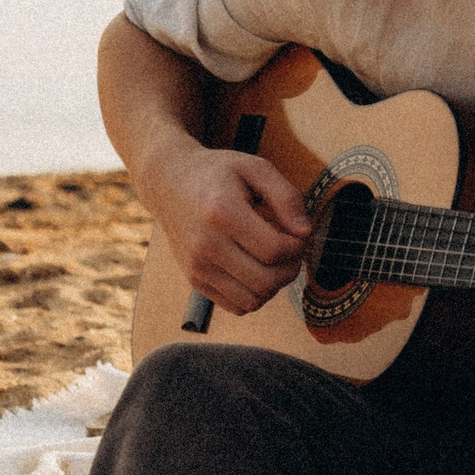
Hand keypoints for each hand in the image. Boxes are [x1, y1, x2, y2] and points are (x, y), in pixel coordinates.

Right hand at [145, 142, 311, 313]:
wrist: (169, 183)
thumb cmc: (218, 174)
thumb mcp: (256, 168)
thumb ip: (287, 197)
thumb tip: (305, 233)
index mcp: (221, 213)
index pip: (274, 250)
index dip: (297, 247)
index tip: (297, 234)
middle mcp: (205, 245)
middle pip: (265, 281)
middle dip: (291, 269)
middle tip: (291, 250)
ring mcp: (197, 266)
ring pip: (253, 301)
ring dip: (275, 286)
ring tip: (274, 261)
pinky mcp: (195, 280)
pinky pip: (237, 306)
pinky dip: (256, 295)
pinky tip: (256, 270)